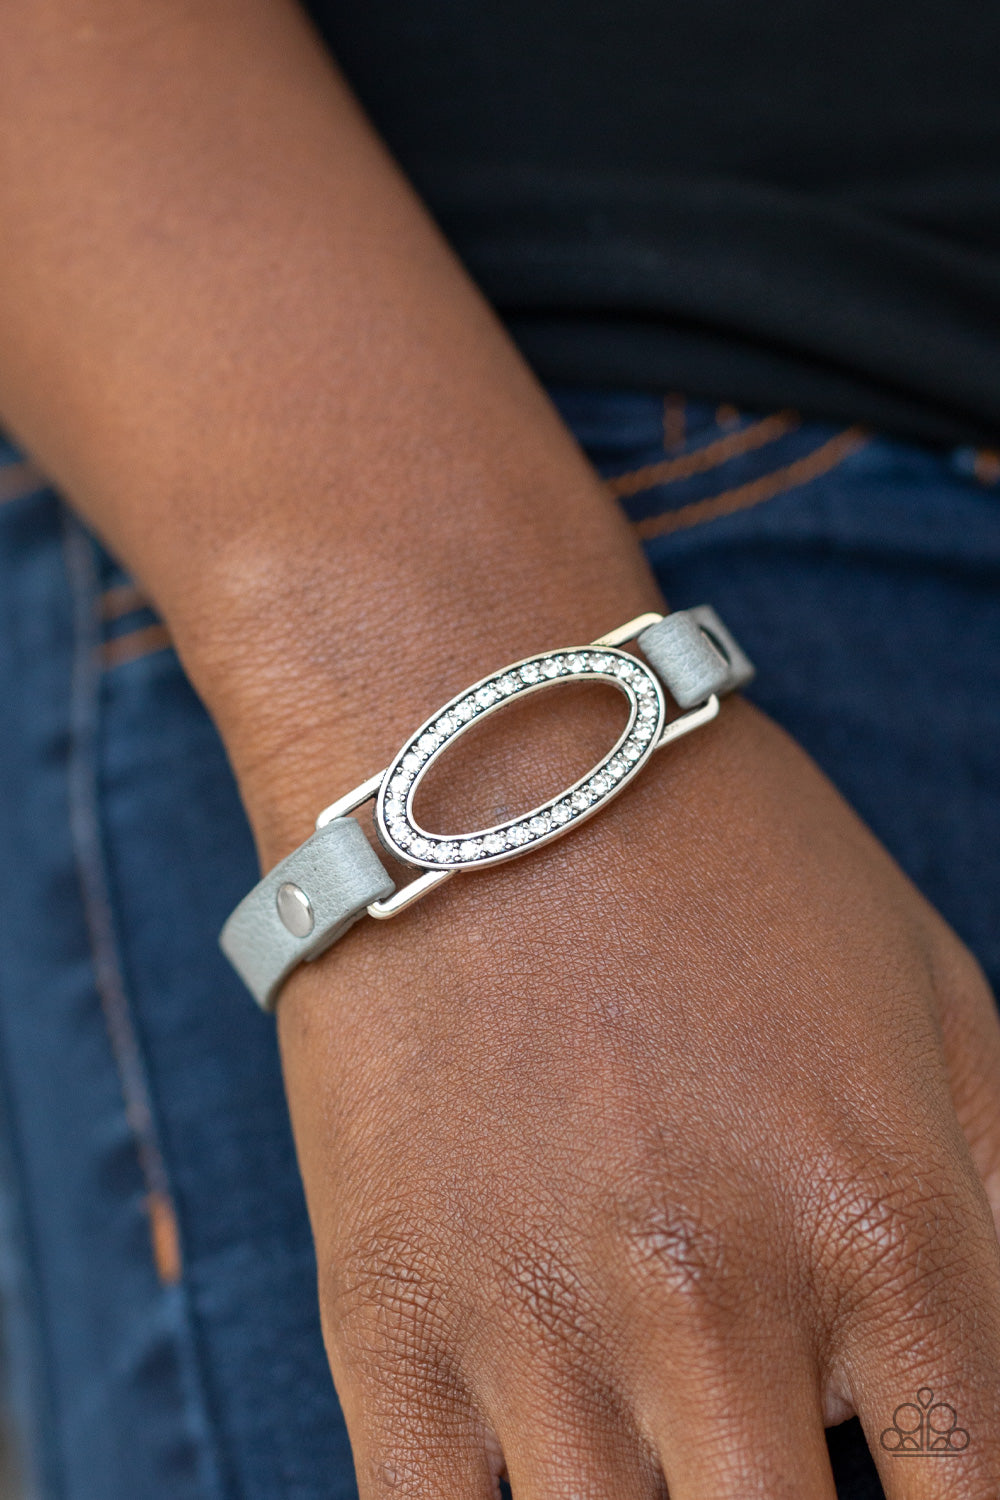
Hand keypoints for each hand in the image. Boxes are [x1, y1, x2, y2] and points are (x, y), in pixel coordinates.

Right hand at [274, 696, 999, 1497]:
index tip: (896, 1485)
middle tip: (758, 1447)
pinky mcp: (386, 1327)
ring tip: (661, 1430)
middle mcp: (717, 1305)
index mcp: (887, 1229)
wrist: (481, 763)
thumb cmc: (727, 867)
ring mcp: (537, 1329)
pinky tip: (540, 1474)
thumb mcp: (941, 1007)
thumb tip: (996, 1396)